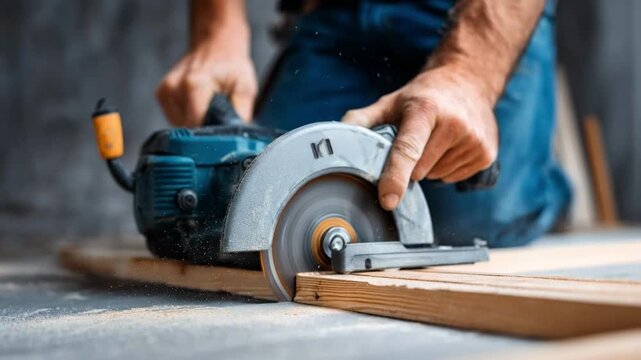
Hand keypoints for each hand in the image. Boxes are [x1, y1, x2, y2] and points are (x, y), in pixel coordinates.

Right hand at [156, 34, 256, 126]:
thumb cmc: (231, 65)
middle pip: (188, 127)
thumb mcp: (245, 88)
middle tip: (218, 112)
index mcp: (194, 84)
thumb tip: (235, 137)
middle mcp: (175, 87)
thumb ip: (240, 114)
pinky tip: (198, 103)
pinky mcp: (161, 95)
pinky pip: (176, 118)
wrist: (215, 45)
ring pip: (181, 124)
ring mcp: (165, 91)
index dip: (211, 133)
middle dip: (205, 126)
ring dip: (196, 121)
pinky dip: (188, 116)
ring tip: (208, 104)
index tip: (222, 131)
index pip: (197, 125)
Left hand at [342, 66, 498, 209]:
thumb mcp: (392, 102)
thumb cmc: (424, 95)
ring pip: (436, 176)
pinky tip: (450, 146)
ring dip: (430, 166)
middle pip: (418, 171)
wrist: (469, 81)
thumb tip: (333, 137)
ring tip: (436, 140)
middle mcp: (454, 124)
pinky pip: (453, 178)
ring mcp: (473, 140)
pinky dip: (446, 168)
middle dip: (411, 165)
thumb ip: (362, 120)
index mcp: (425, 110)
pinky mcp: (486, 153)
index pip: (407, 149)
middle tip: (417, 140)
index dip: (395, 177)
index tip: (388, 200)